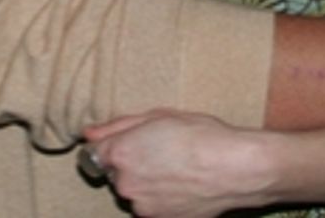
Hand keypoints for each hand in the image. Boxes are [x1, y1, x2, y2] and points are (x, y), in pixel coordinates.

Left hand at [83, 111, 273, 217]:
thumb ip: (117, 126)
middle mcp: (125, 184)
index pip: (94, 153)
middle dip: (132, 164)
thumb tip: (88, 133)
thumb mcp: (158, 117)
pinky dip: (162, 198)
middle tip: (162, 151)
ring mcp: (142, 206)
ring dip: (147, 183)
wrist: (236, 168)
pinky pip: (153, 207)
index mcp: (120, 153)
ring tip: (177, 169)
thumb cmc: (201, 135)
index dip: (113, 146)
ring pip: (135, 192)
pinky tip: (183, 186)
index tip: (132, 143)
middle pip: (116, 174)